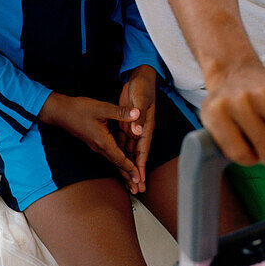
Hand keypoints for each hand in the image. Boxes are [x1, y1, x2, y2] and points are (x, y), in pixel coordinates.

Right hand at [39, 92, 143, 191]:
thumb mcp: (101, 108)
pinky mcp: (94, 141)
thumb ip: (120, 112)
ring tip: (132, 180)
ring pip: (113, 161)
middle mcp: (99, 147)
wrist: (60, 112)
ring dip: (123, 170)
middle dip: (128, 176)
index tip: (139, 179)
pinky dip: (118, 161)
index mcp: (102, 141)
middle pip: (117, 164)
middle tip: (138, 188)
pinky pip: (109, 154)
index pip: (119, 159)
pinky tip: (122, 162)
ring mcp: (96, 145)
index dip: (130, 168)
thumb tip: (137, 113)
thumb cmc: (79, 109)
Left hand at [117, 65, 156, 191]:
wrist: (140, 76)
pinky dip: (122, 153)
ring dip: (128, 165)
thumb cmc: (143, 86)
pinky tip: (119, 162)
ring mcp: (133, 128)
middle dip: (136, 172)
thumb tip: (137, 131)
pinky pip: (123, 142)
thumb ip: (137, 115)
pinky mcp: (126, 124)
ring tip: (128, 182)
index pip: (143, 150)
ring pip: (130, 151)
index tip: (140, 179)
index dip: (140, 165)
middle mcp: (140, 130)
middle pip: (137, 155)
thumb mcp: (140, 99)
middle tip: (136, 189)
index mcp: (145, 126)